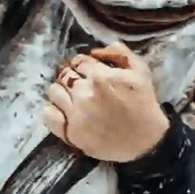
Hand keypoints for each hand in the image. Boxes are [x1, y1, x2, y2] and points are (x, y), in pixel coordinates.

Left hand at [42, 43, 169, 162]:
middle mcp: (84, 93)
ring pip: (54, 91)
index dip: (82, 64)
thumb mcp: (141, 71)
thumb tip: (94, 51)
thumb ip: (119, 53)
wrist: (146, 142)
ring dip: (61, 91)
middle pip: (64, 75)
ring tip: (72, 97)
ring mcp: (76, 113)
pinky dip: (52, 110)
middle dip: (72, 76)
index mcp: (100, 76)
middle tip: (80, 85)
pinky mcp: (71, 132)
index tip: (87, 71)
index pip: (78, 61)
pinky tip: (63, 111)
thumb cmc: (144, 105)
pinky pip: (48, 115)